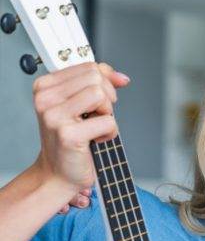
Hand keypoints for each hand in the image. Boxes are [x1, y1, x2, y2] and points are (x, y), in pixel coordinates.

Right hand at [30, 62, 129, 212]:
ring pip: (100, 95)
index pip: (89, 67)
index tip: (106, 98)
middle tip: (97, 117)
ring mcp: (55, 117)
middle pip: (95, 78)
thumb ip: (99, 84)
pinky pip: (108, 122)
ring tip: (94, 127)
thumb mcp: (81, 105)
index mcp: (45, 87)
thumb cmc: (72, 139)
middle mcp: (45, 99)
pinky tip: (96, 140)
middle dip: (107, 98)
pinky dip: (110, 133)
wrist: (59, 173)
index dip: (106, 81)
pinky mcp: (69, 135)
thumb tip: (121, 77)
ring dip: (107, 114)